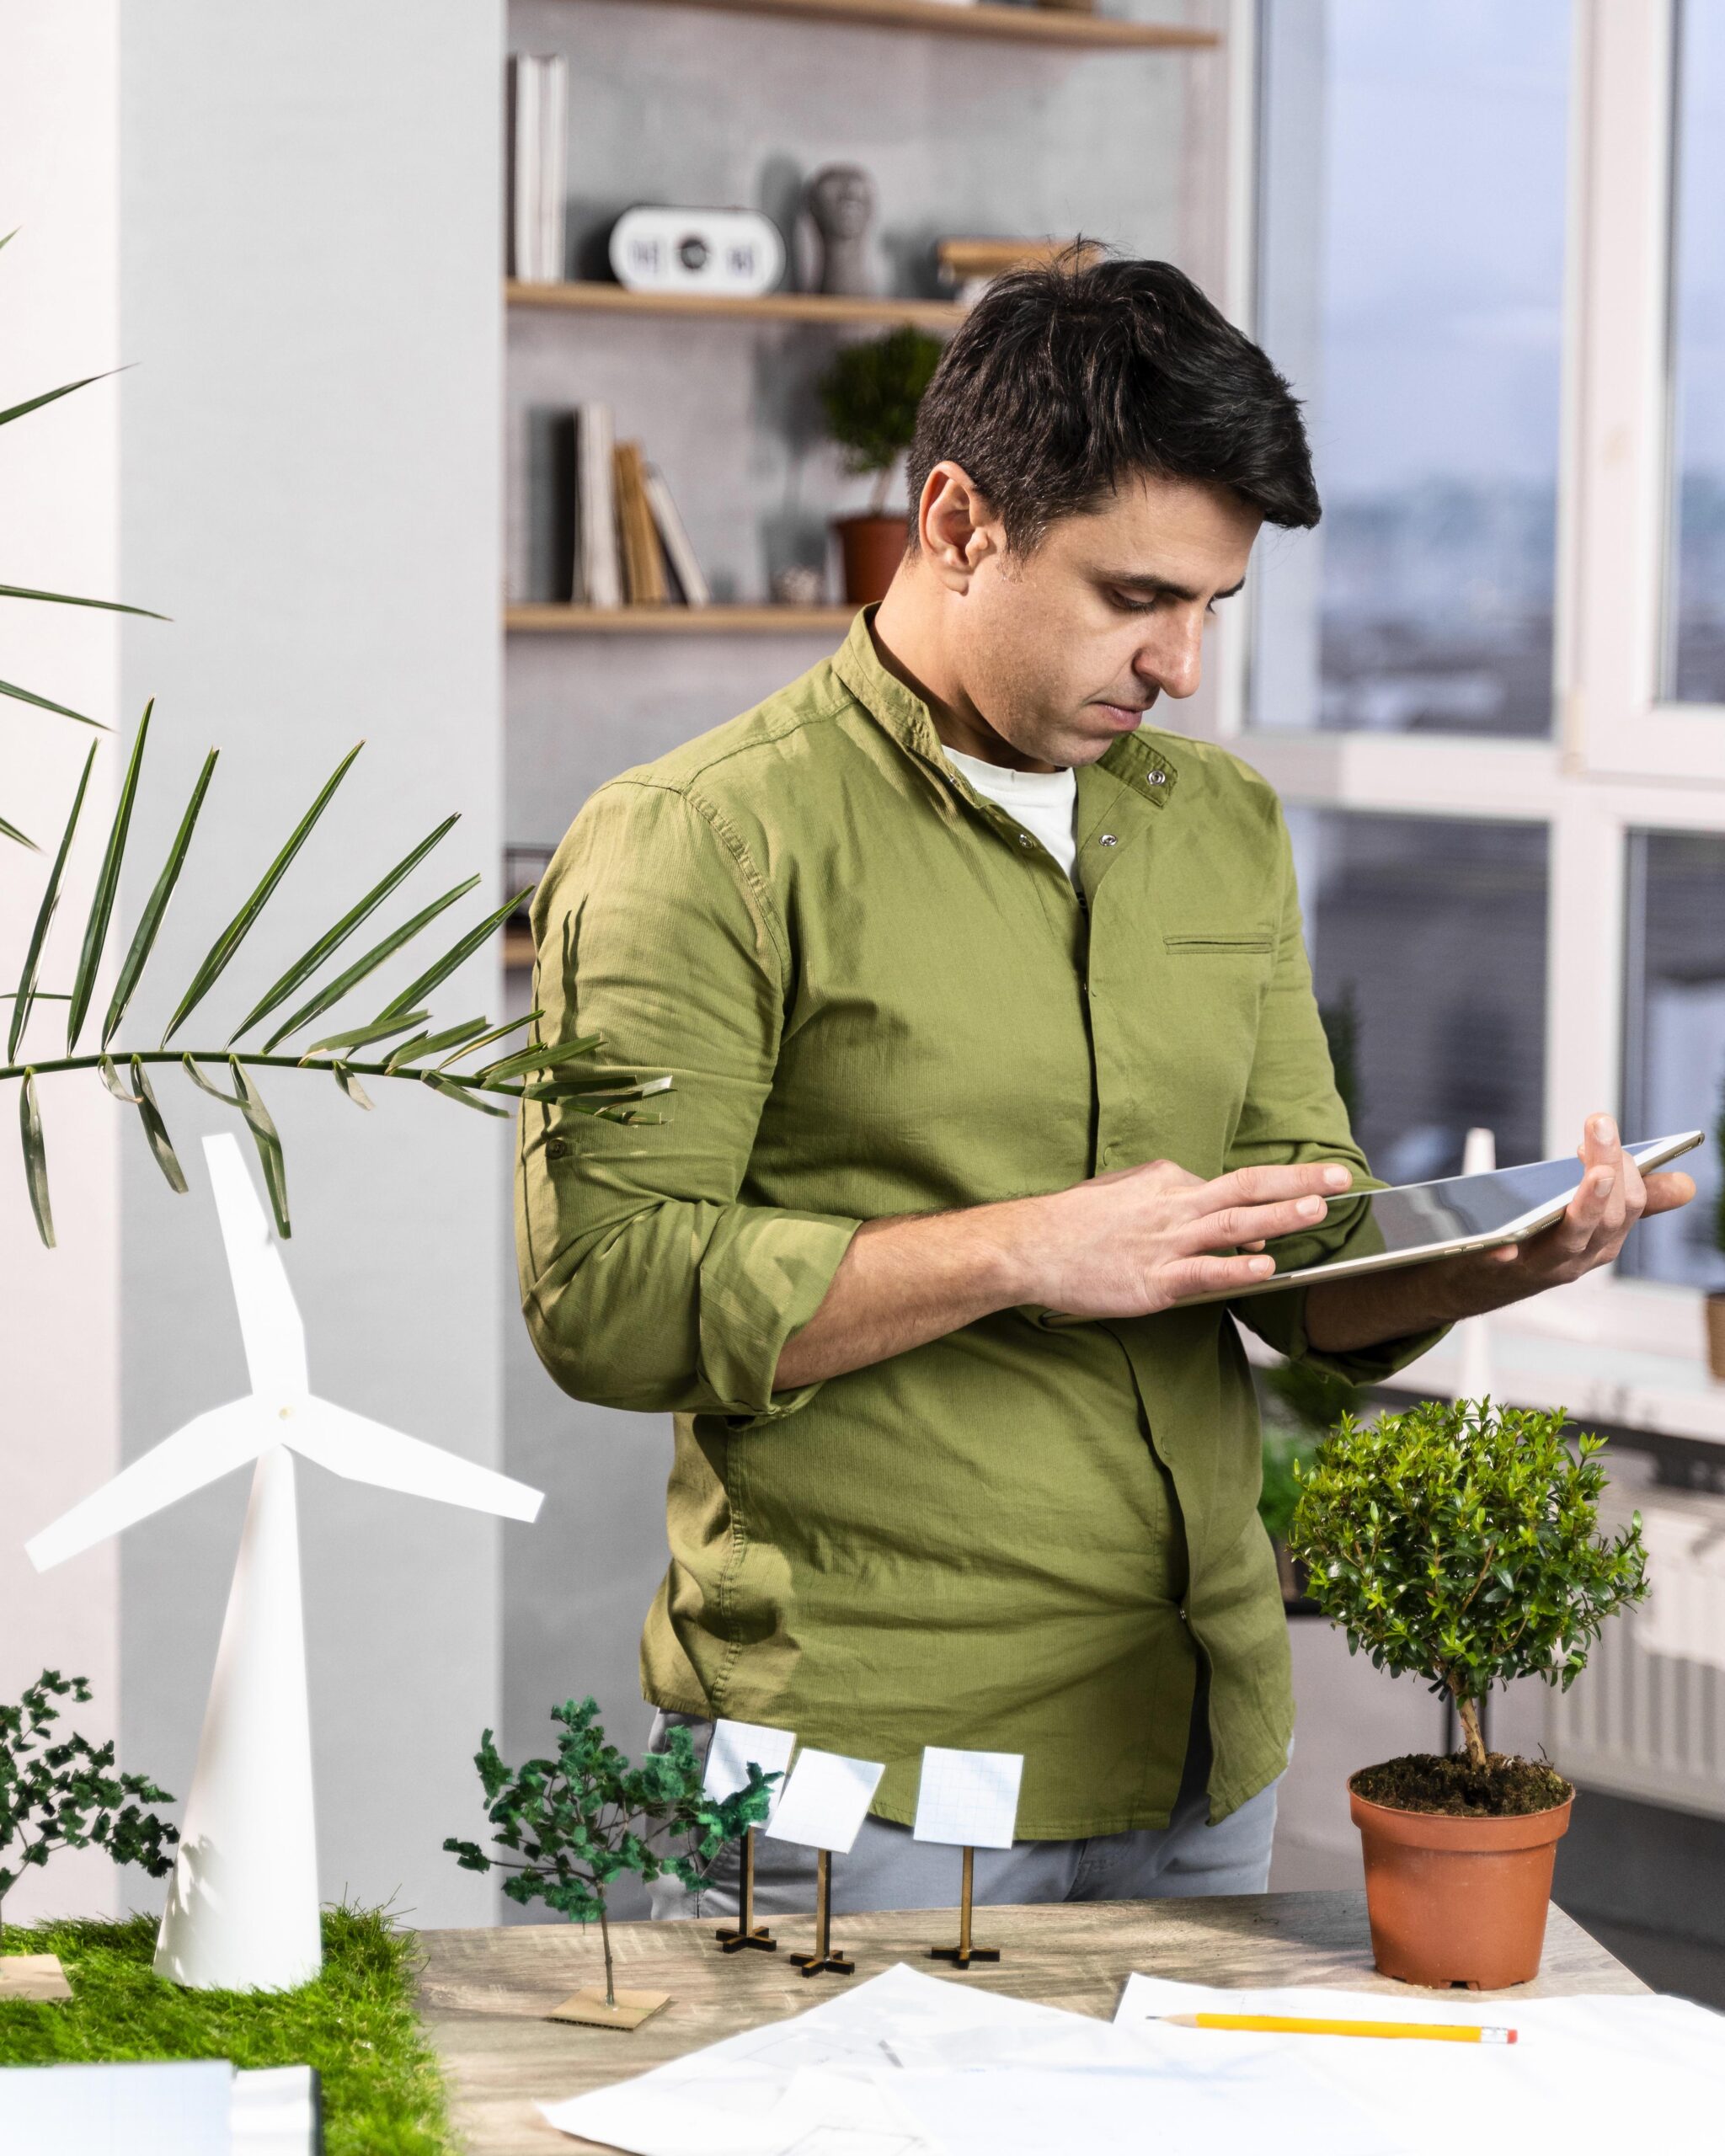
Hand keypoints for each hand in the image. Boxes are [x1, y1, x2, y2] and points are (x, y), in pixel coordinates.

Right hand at [1006, 1156, 1353, 1319]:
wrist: (1027, 1247)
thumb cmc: (1070, 1223)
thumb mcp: (1119, 1190)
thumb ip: (1163, 1193)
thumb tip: (1202, 1196)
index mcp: (1166, 1180)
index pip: (1227, 1187)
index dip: (1267, 1198)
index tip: (1299, 1202)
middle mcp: (1173, 1205)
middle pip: (1246, 1187)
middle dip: (1298, 1183)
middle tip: (1340, 1180)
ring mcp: (1165, 1243)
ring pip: (1234, 1224)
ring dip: (1280, 1216)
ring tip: (1319, 1212)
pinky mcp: (1153, 1280)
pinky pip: (1204, 1272)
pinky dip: (1237, 1269)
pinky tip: (1266, 1269)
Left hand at [1445, 1112, 1694, 1314]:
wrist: (1487, 1282)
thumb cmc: (1545, 1242)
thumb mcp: (1592, 1220)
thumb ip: (1634, 1201)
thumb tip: (1687, 1185)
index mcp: (1605, 1238)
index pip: (1630, 1204)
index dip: (1624, 1167)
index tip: (1603, 1127)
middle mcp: (1582, 1255)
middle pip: (1607, 1216)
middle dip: (1609, 1168)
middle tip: (1600, 1126)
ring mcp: (1545, 1265)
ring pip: (1573, 1238)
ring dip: (1586, 1205)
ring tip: (1594, 1175)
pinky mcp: (1503, 1271)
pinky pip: (1505, 1263)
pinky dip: (1505, 1251)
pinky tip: (1503, 1242)